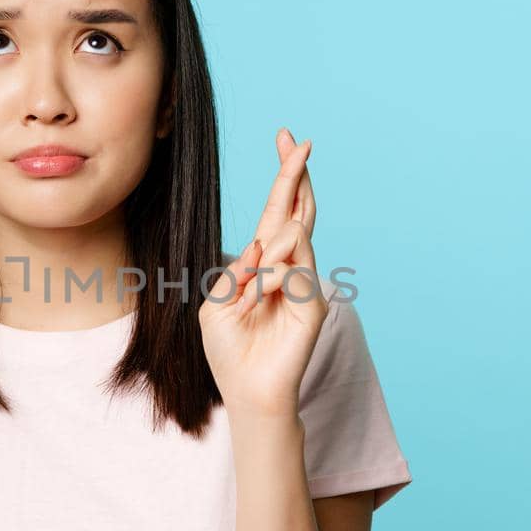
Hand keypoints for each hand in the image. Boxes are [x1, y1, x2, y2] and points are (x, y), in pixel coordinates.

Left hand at [199, 128, 328, 418]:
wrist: (248, 392)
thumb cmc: (229, 351)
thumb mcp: (217, 303)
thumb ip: (238, 270)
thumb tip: (265, 243)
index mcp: (263, 263)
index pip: (277, 211)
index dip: (284, 177)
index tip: (286, 139)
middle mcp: (288, 267)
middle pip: (298, 209)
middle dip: (295, 174)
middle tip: (299, 140)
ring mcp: (304, 283)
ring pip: (293, 237)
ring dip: (267, 255)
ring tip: (253, 291)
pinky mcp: (313, 303)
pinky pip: (292, 270)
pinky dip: (269, 279)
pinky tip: (260, 297)